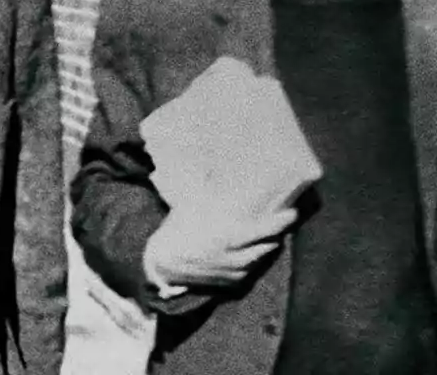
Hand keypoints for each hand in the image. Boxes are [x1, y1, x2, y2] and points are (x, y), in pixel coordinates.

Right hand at [144, 205, 296, 291]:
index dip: (283, 221)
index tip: (293, 212)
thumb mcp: (191, 207)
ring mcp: (234, 273)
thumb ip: (206, 191)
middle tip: (283, 221)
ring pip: (261, 259)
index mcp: (230, 236)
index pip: (267, 229)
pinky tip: (253, 253)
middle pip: (269, 245)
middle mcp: (237, 257)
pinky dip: (253, 261)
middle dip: (276, 234)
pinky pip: (249, 272)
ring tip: (271, 236)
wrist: (161, 264)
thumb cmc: (176, 232)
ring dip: (267, 247)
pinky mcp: (229, 284)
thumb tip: (213, 170)